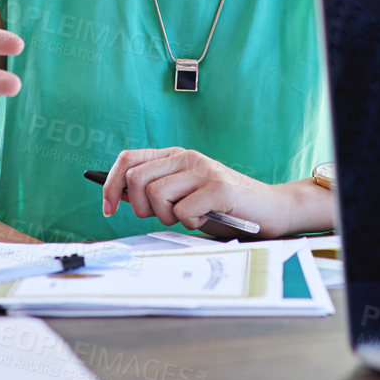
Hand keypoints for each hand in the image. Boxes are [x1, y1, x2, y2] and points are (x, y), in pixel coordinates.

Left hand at [102, 147, 286, 237]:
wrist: (271, 209)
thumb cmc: (224, 207)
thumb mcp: (184, 195)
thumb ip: (155, 192)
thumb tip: (115, 196)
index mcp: (176, 157)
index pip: (128, 159)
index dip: (111, 185)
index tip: (108, 209)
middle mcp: (188, 158)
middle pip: (136, 181)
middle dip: (141, 208)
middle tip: (166, 217)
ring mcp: (204, 170)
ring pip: (157, 196)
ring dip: (168, 218)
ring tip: (191, 216)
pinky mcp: (219, 188)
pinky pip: (182, 212)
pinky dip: (190, 223)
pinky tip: (207, 218)